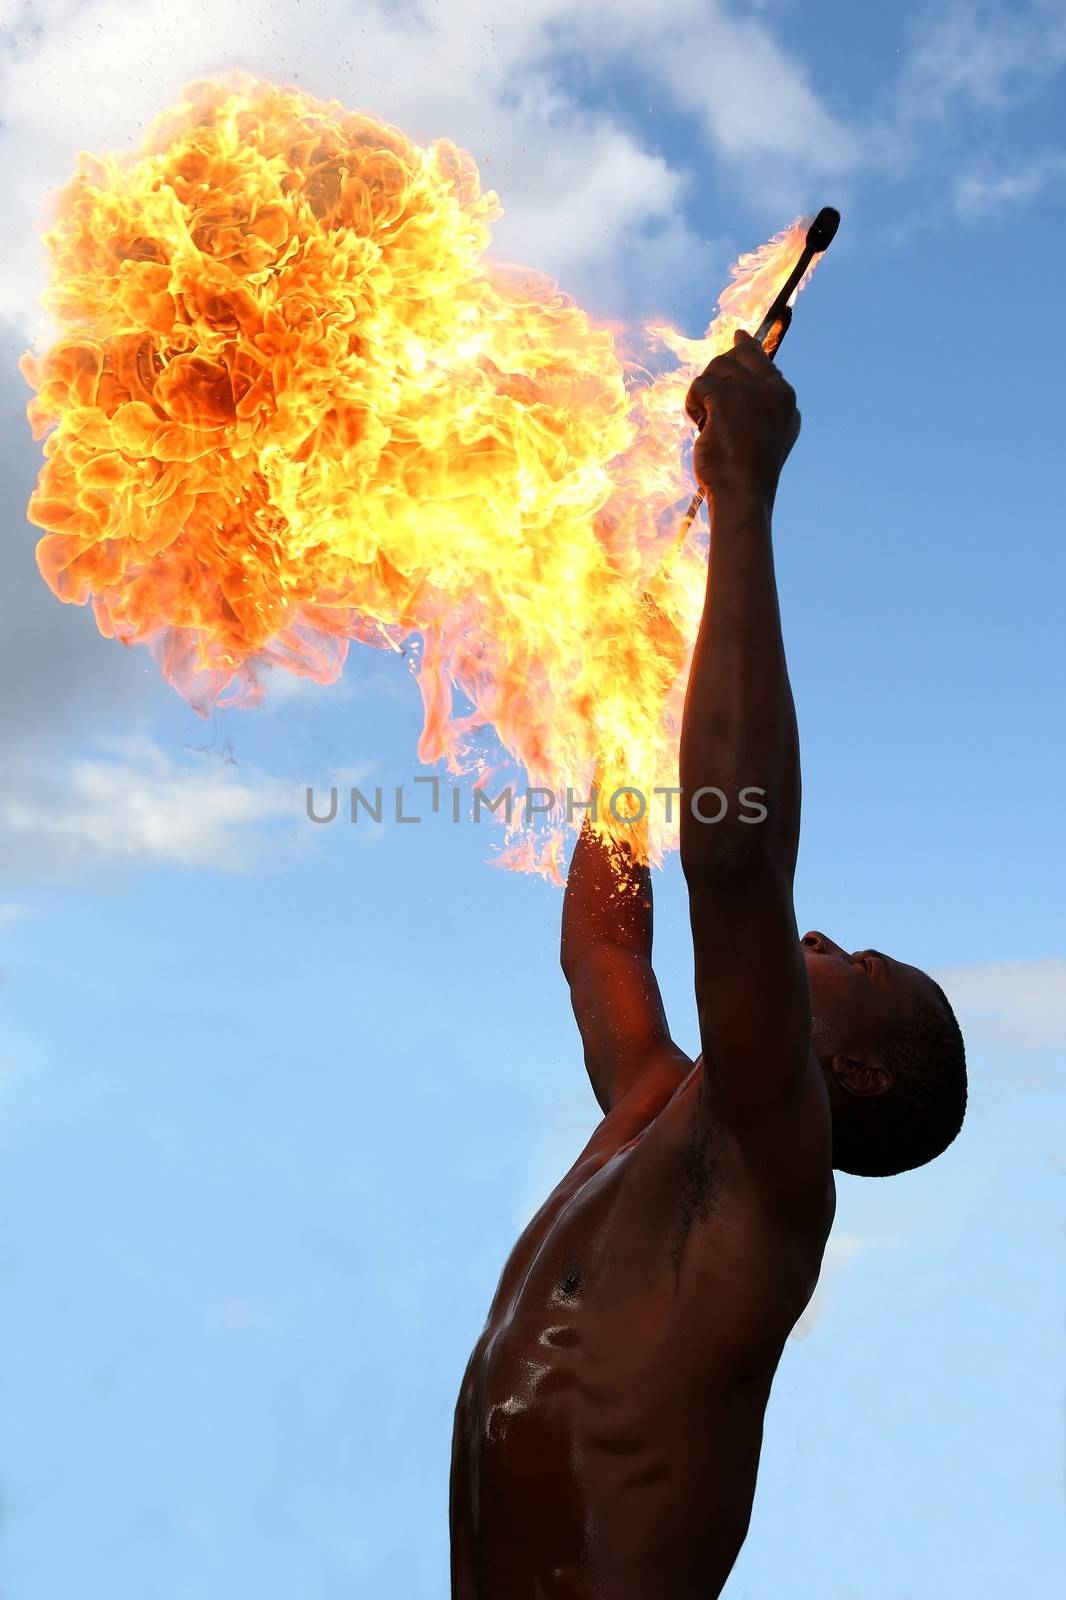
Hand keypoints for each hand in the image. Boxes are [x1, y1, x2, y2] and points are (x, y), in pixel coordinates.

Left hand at [685, 329, 800, 501]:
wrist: (743, 493)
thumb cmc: (749, 472)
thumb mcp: (767, 434)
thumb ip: (763, 405)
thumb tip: (754, 382)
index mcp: (785, 398)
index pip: (763, 360)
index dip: (746, 348)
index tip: (739, 336)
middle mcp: (773, 389)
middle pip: (737, 356)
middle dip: (717, 375)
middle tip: (709, 402)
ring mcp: (751, 391)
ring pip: (716, 367)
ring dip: (704, 392)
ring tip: (707, 421)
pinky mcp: (727, 398)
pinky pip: (700, 384)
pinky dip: (694, 403)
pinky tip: (701, 424)